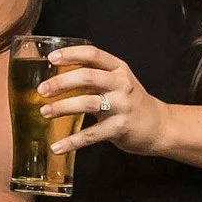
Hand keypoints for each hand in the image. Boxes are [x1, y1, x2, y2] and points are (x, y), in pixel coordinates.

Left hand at [40, 46, 168, 159]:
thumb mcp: (116, 82)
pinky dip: (72, 142)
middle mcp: (121, 84)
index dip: (71, 54)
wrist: (159, 126)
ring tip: (45, 112)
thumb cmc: (130, 102)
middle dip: (61, 82)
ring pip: (87, 103)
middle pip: (87, 77)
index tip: (51, 59)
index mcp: (118, 69)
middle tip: (41, 90)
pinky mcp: (120, 128)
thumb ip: (93, 76)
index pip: (93, 55)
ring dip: (62, 108)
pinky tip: (57, 147)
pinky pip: (91, 135)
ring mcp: (122, 106)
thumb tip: (55, 75)